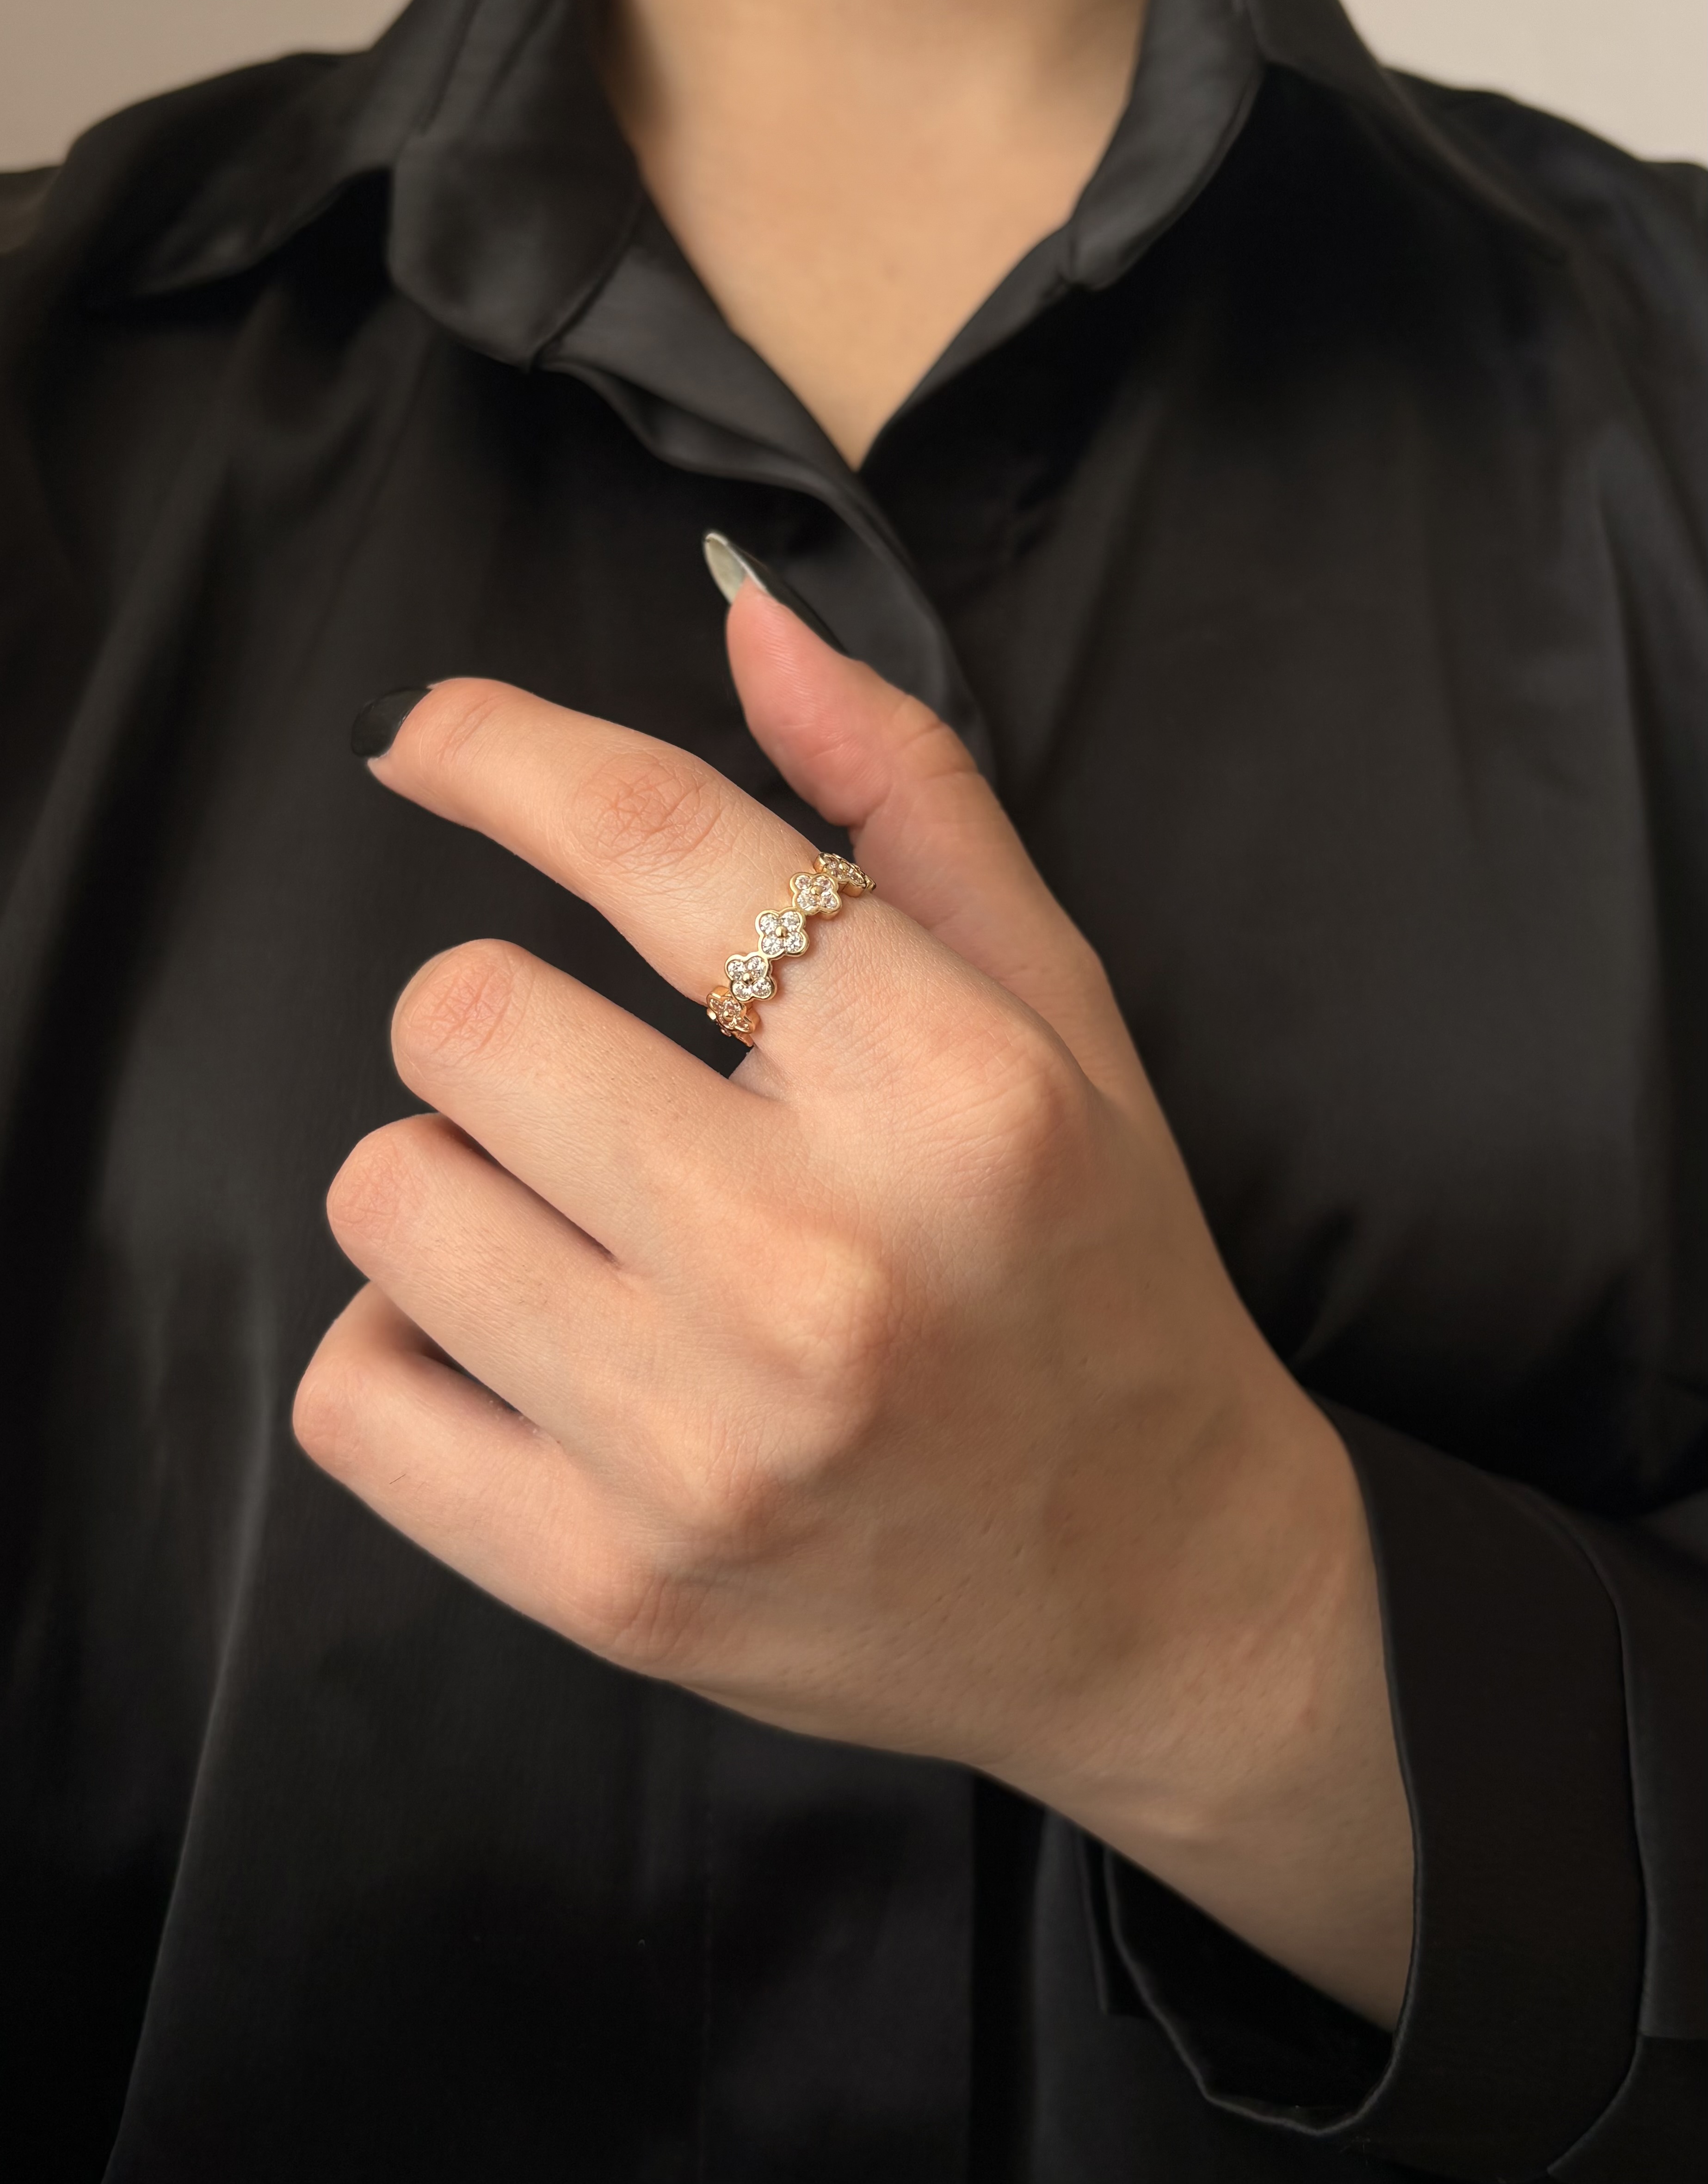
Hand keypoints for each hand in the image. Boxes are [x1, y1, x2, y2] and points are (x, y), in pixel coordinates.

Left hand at [296, 579, 1412, 2022]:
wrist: (1161, 1601)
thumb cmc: (1106, 1285)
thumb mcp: (1063, 1022)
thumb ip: (910, 805)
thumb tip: (749, 617)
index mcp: (953, 1094)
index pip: (654, 839)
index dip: (499, 752)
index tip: (428, 738)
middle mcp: (820, 1267)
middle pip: (460, 1019)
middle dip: (498, 1022)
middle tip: (591, 1086)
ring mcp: (700, 1448)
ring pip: (385, 1198)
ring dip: (455, 1183)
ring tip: (582, 1235)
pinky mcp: (608, 1590)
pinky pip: (352, 1400)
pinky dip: (407, 1355)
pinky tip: (528, 1361)